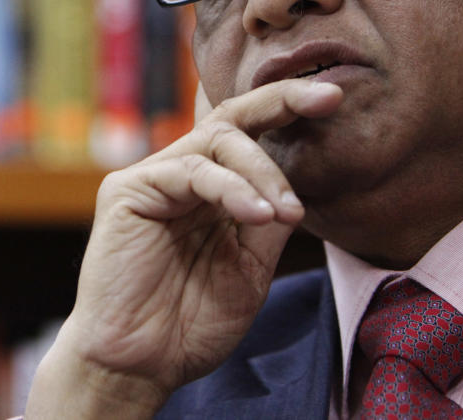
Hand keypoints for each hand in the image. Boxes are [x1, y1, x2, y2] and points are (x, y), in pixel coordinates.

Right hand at [25, 79, 343, 418]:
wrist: (141, 364)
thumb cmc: (191, 321)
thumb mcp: (251, 267)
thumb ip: (269, 220)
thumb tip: (298, 183)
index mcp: (210, 189)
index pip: (248, 134)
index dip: (286, 109)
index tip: (334, 98)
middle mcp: (180, 174)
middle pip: (231, 118)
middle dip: (281, 101)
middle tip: (327, 100)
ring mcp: (152, 179)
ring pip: (215, 140)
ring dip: (262, 170)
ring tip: (285, 212)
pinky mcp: (127, 191)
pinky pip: (188, 171)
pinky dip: (230, 188)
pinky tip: (256, 214)